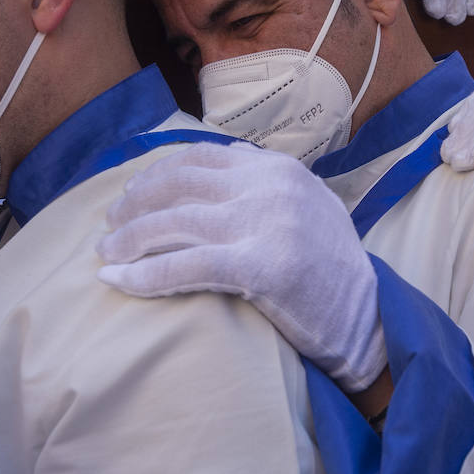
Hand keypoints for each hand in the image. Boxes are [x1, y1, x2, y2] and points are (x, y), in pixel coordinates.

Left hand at [96, 142, 386, 391]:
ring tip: (106, 257)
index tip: (130, 195)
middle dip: (134, 205)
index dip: (155, 174)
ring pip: (173, 222)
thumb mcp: (310, 205)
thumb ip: (269, 179)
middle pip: (178, 184)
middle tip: (110, 227)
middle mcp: (270, 187)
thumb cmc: (331, 269)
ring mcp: (266, 224)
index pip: (200, 157)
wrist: (368, 320)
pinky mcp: (260, 267)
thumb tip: (228, 154)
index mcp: (279, 169)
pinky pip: (184, 266)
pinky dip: (143, 275)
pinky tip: (116, 283)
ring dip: (128, 240)